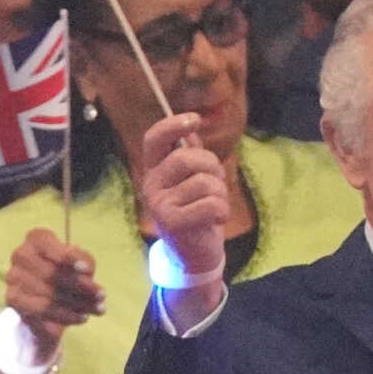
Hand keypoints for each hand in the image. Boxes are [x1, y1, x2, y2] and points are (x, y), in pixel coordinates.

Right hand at [4, 227, 102, 359]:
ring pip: (48, 294)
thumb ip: (85, 261)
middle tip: (101, 296)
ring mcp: (13, 277)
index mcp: (37, 239)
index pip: (49, 246)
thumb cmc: (69, 273)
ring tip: (98, 309)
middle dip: (80, 286)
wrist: (48, 300)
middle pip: (50, 273)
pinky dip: (66, 315)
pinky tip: (82, 318)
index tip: (88, 271)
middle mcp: (21, 254)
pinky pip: (41, 310)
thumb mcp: (81, 263)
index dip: (68, 258)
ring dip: (78, 304)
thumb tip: (85, 273)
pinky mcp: (13, 299)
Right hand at [137, 112, 226, 274]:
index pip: (154, 138)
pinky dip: (222, 211)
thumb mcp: (192, 180)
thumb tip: (192, 130)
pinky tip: (217, 219)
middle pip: (187, 157)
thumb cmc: (196, 211)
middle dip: (213, 167)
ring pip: (204, 182)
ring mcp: (158, 204)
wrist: (193, 254)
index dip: (173, 124)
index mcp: (154, 170)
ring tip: (215, 206)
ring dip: (220, 193)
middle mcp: (150, 184)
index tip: (194, 120)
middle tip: (217, 184)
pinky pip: (210, 204)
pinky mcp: (171, 222)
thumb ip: (191, 154)